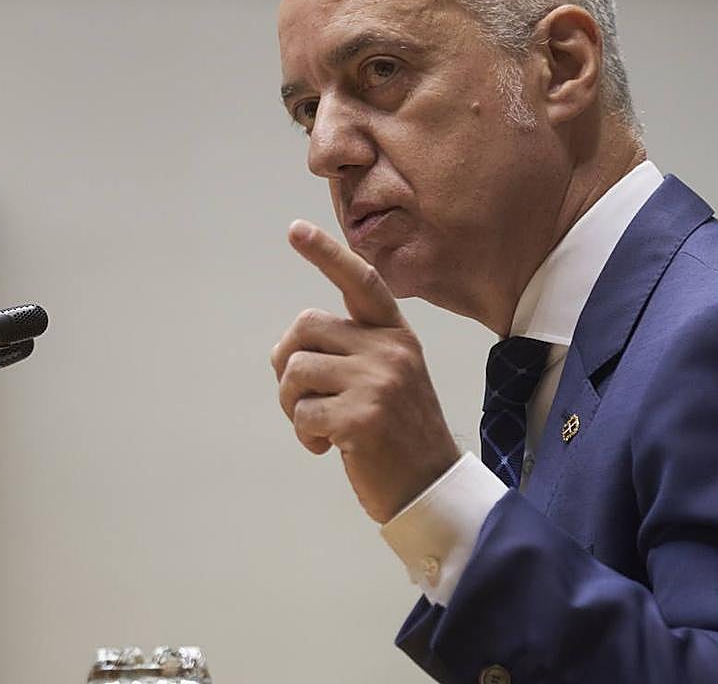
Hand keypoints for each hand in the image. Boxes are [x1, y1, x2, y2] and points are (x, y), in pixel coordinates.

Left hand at [271, 219, 459, 522]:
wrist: (430, 487)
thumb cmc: (397, 433)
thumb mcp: (387, 378)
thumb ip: (351, 351)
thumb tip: (291, 348)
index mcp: (395, 335)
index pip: (360, 281)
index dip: (326, 254)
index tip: (294, 230)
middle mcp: (389, 349)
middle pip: (304, 327)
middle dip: (287, 363)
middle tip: (301, 398)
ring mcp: (378, 380)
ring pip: (295, 370)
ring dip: (292, 404)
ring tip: (319, 426)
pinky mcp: (363, 415)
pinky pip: (302, 412)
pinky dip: (305, 434)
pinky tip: (329, 447)